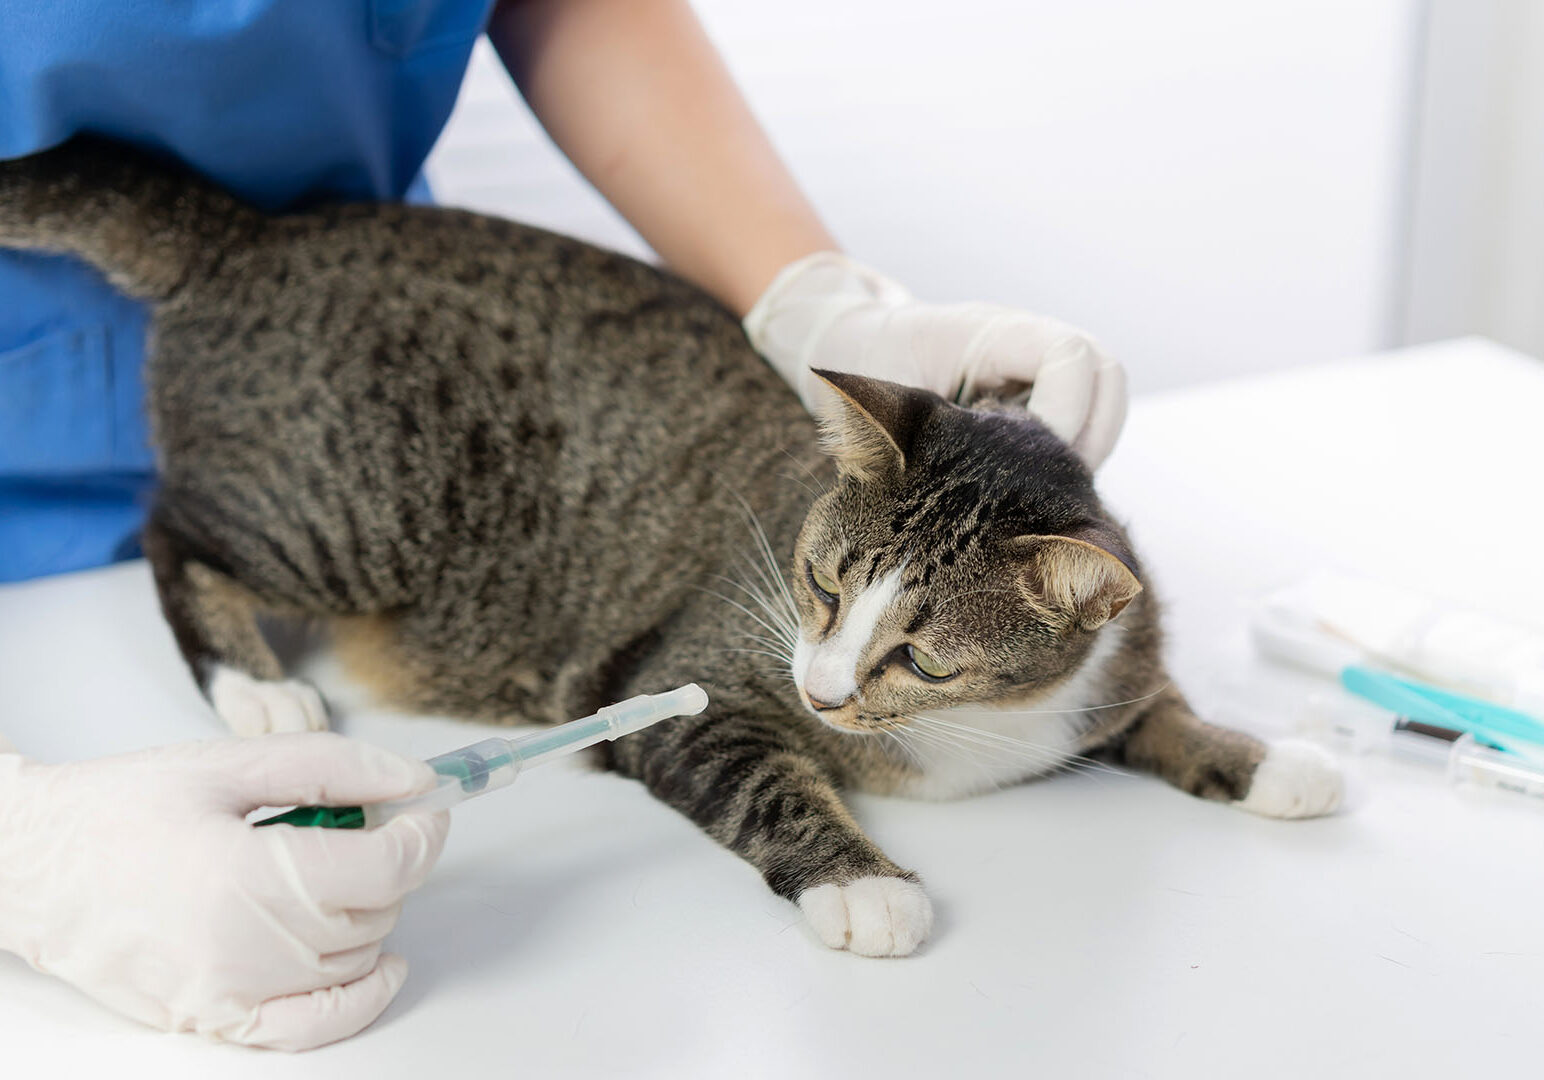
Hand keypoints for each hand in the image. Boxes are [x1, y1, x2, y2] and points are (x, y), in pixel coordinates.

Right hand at [0, 734, 447, 1050]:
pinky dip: (358, 998)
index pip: (382, 870)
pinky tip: (378, 965)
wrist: (34, 864)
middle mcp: (239, 948)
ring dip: (369, 916)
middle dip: (390, 866)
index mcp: (244, 876)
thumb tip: (415, 781)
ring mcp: (225, 994)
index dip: (421, 836)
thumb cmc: (119, 810)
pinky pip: (313, 1027)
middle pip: (372, 915)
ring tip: (330, 870)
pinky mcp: (212, 1019)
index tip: (427, 811)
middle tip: (368, 827)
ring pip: (354, 963)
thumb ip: (332, 766)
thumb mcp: (229, 763)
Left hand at [744, 252, 1127, 467]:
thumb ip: (924, 429)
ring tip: (1042, 490)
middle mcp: (1027, 343)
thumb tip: (974, 480)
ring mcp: (1038, 369)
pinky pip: (1084, 421)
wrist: (854, 348)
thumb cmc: (864, 368)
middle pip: (1107, 375)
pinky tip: (1033, 487)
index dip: (1065, 412)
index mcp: (992, 331)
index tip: (1031, 456)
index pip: (1071, 355)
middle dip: (1092, 437)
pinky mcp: (1039, 396)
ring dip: (1087, 450)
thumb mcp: (884, 397)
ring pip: (1104, 402)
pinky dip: (1072, 456)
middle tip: (1051, 485)